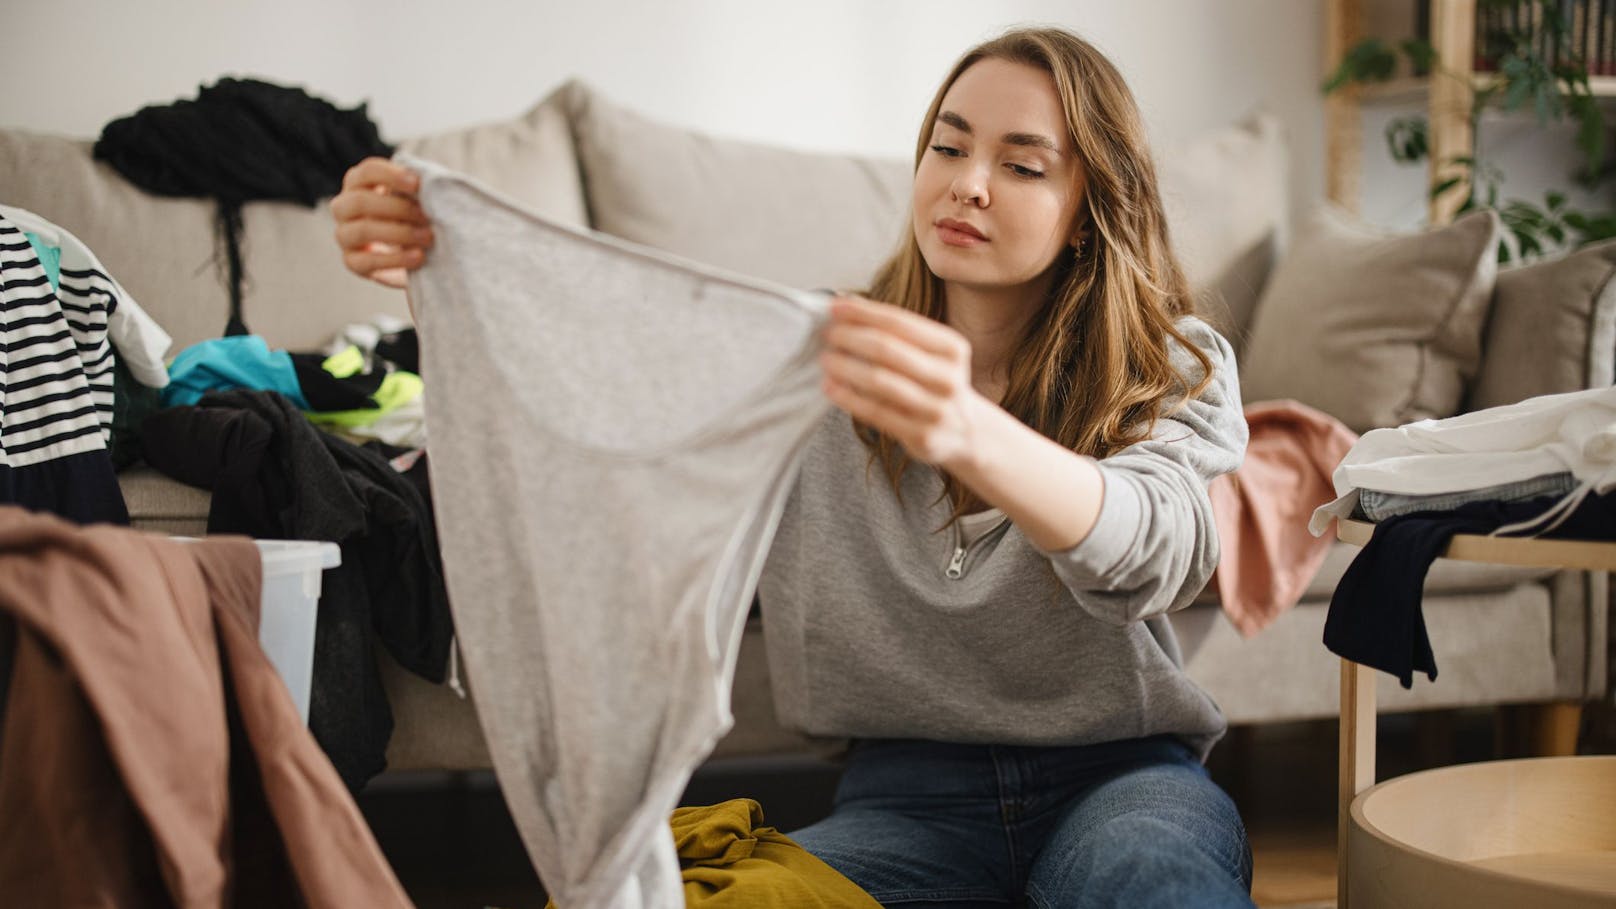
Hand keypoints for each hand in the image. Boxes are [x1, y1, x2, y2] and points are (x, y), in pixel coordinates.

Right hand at [331, 157, 433, 288]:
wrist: (415, 253)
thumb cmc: (415, 216)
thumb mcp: (415, 199)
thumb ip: (417, 190)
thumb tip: (432, 185)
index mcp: (358, 183)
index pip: (366, 171)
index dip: (391, 175)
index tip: (417, 184)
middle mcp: (344, 207)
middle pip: (360, 201)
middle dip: (398, 208)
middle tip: (427, 217)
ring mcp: (344, 235)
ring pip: (362, 230)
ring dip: (399, 233)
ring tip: (427, 238)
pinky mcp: (352, 262)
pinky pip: (367, 261)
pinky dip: (396, 259)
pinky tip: (418, 257)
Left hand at [818, 295, 990, 469]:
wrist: (968, 433)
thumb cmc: (937, 384)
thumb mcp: (932, 354)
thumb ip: (898, 333)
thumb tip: (847, 306)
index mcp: (951, 348)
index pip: (899, 322)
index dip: (863, 313)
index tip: (835, 307)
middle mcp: (947, 376)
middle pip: (887, 349)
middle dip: (851, 337)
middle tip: (828, 334)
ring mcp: (936, 408)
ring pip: (879, 381)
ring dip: (845, 366)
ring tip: (825, 359)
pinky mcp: (921, 435)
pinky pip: (876, 412)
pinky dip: (848, 397)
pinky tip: (830, 387)